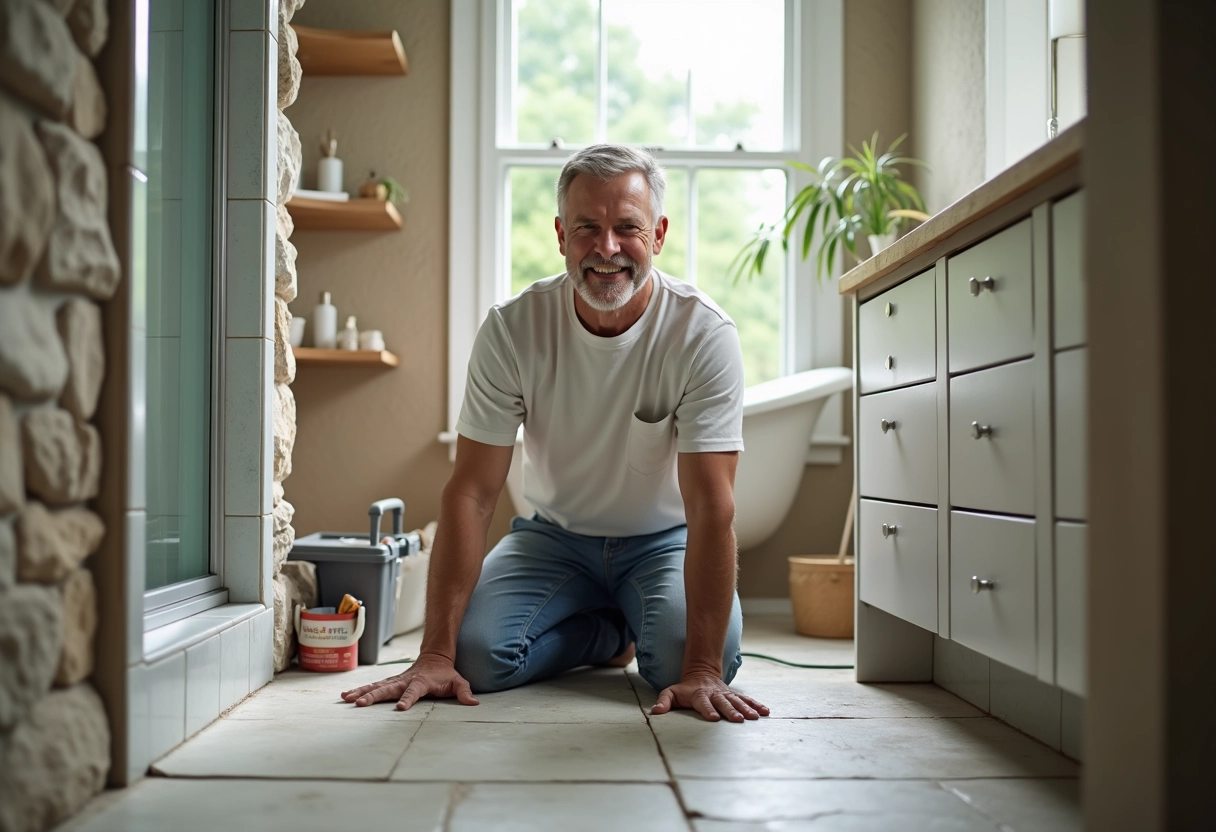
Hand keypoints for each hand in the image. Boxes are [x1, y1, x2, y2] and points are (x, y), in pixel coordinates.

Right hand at [340, 654, 478, 710]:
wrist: (435, 658)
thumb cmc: (446, 674)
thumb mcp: (458, 682)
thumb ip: (465, 692)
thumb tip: (474, 702)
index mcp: (421, 682)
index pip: (414, 691)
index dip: (408, 699)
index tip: (401, 708)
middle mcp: (405, 680)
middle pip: (388, 688)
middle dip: (374, 696)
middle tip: (360, 704)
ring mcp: (396, 681)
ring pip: (377, 686)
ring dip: (362, 692)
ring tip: (347, 698)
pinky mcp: (390, 683)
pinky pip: (373, 686)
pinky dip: (360, 690)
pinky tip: (346, 696)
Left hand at [651, 673, 769, 722]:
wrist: (701, 673)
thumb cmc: (684, 689)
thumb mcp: (671, 692)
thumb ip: (664, 702)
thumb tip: (655, 712)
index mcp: (699, 695)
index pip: (703, 703)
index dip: (708, 710)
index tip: (714, 718)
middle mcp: (714, 694)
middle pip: (723, 703)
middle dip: (730, 711)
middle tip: (738, 720)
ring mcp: (725, 694)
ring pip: (737, 701)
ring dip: (746, 709)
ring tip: (755, 717)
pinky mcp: (733, 695)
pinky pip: (746, 699)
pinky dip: (756, 704)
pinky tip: (765, 711)